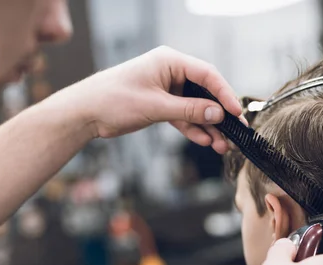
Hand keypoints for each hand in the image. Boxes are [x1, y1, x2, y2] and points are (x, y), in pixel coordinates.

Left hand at [52, 46, 242, 153]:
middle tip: (236, 134)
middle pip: (205, 93)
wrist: (85, 112)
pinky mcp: (160, 104)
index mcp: (170, 61)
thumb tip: (218, 113)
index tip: (236, 113)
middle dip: (219, 116)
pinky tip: (205, 141)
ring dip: (208, 127)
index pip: (207, 75)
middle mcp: (171, 72)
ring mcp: (167, 89)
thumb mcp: (156, 106)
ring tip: (222, 146)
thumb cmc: (114, 99)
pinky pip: (183, 117)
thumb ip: (189, 110)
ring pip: (195, 108)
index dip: (224, 94)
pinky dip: (193, 129)